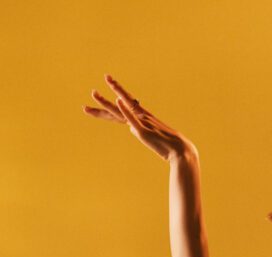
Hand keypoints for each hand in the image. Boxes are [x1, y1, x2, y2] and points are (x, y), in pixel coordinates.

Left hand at [82, 74, 197, 162]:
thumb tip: (131, 128)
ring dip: (107, 102)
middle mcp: (138, 118)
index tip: (97, 100)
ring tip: (94, 93)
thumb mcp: (147, 137)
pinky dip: (124, 109)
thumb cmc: (165, 145)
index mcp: (138, 120)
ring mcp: (140, 123)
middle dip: (103, 101)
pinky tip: (117, 100)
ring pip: (120, 110)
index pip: (118, 112)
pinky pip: (131, 117)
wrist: (179, 150)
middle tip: (93, 91)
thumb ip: (138, 130)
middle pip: (116, 109)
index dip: (107, 107)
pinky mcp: (143, 129)